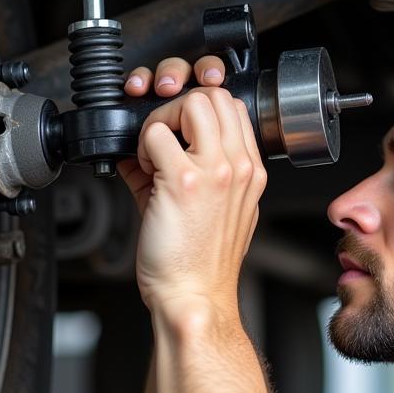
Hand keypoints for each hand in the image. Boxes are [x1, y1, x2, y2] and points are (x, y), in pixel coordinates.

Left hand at [118, 55, 266, 315]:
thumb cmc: (199, 263)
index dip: (200, 112)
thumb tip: (151, 148)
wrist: (194, 297)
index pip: (234, 108)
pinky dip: (143, 144)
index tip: (180, 133)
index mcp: (250, 172)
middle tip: (164, 136)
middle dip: (181, 106)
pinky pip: (157, 133)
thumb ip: (189, 171)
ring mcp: (214, 171)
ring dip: (164, 119)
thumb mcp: (211, 210)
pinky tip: (144, 169)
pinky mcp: (183, 180)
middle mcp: (238, 167)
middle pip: (216, 96)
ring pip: (192, 102)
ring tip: (155, 151)